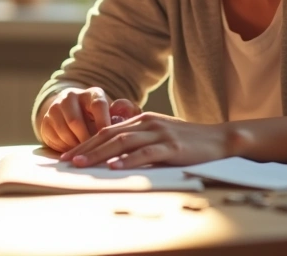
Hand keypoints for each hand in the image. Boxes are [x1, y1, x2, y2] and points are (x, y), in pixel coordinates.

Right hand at [38, 87, 142, 152]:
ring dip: (76, 146)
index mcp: (92, 94)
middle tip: (97, 154)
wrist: (74, 114)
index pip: (97, 105)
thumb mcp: (116, 113)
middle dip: (87, 140)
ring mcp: (56, 107)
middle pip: (76, 121)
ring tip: (88, 156)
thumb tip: (128, 113)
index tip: (111, 140)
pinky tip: (76, 153)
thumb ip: (128, 112)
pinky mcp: (45, 120)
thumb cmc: (102, 118)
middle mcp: (71, 96)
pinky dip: (66, 148)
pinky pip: (55, 137)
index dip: (103, 123)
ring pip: (65, 130)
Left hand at [59, 112, 232, 168]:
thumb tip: (114, 151)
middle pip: (108, 135)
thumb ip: (139, 138)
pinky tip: (114, 167)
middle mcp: (147, 123)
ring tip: (81, 164)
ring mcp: (159, 133)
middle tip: (66, 161)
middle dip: (85, 149)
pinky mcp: (172, 147)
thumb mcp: (160, 135)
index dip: (85, 143)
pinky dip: (128, 160)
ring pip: (122, 142)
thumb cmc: (189, 141)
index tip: (68, 155)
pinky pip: (145, 153)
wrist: (220, 139)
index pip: (106, 130)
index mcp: (142, 120)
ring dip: (98, 154)